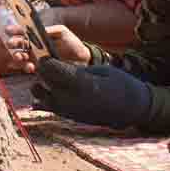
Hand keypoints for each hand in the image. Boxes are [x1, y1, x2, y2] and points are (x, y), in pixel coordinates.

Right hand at [0, 13, 87, 73]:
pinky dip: (26, 67)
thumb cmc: (72, 42)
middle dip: (13, 43)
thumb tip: (38, 31)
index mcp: (38, 35)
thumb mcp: (62, 31)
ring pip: (21, 56)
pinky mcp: (40, 68)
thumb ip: (50, 30)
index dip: (15, 30)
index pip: (23, 31)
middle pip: (19, 44)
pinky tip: (30, 67)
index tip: (9, 30)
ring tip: (20, 57)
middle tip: (11, 44)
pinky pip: (29, 68)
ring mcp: (36, 58)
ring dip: (18, 56)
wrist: (82, 59)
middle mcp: (35, 46)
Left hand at [31, 59, 153, 129]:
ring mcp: (67, 110)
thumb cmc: (120, 84)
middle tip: (49, 63)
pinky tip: (54, 89)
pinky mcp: (68, 117)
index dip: (46, 58)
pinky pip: (46, 105)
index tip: (49, 53)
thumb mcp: (100, 70)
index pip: (49, 68)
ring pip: (38, 94)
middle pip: (40, 80)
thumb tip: (56, 65)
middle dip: (41, 70)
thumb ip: (76, 69)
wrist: (131, 110)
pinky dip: (44, 97)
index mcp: (80, 83)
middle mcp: (70, 99)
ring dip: (41, 84)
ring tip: (52, 78)